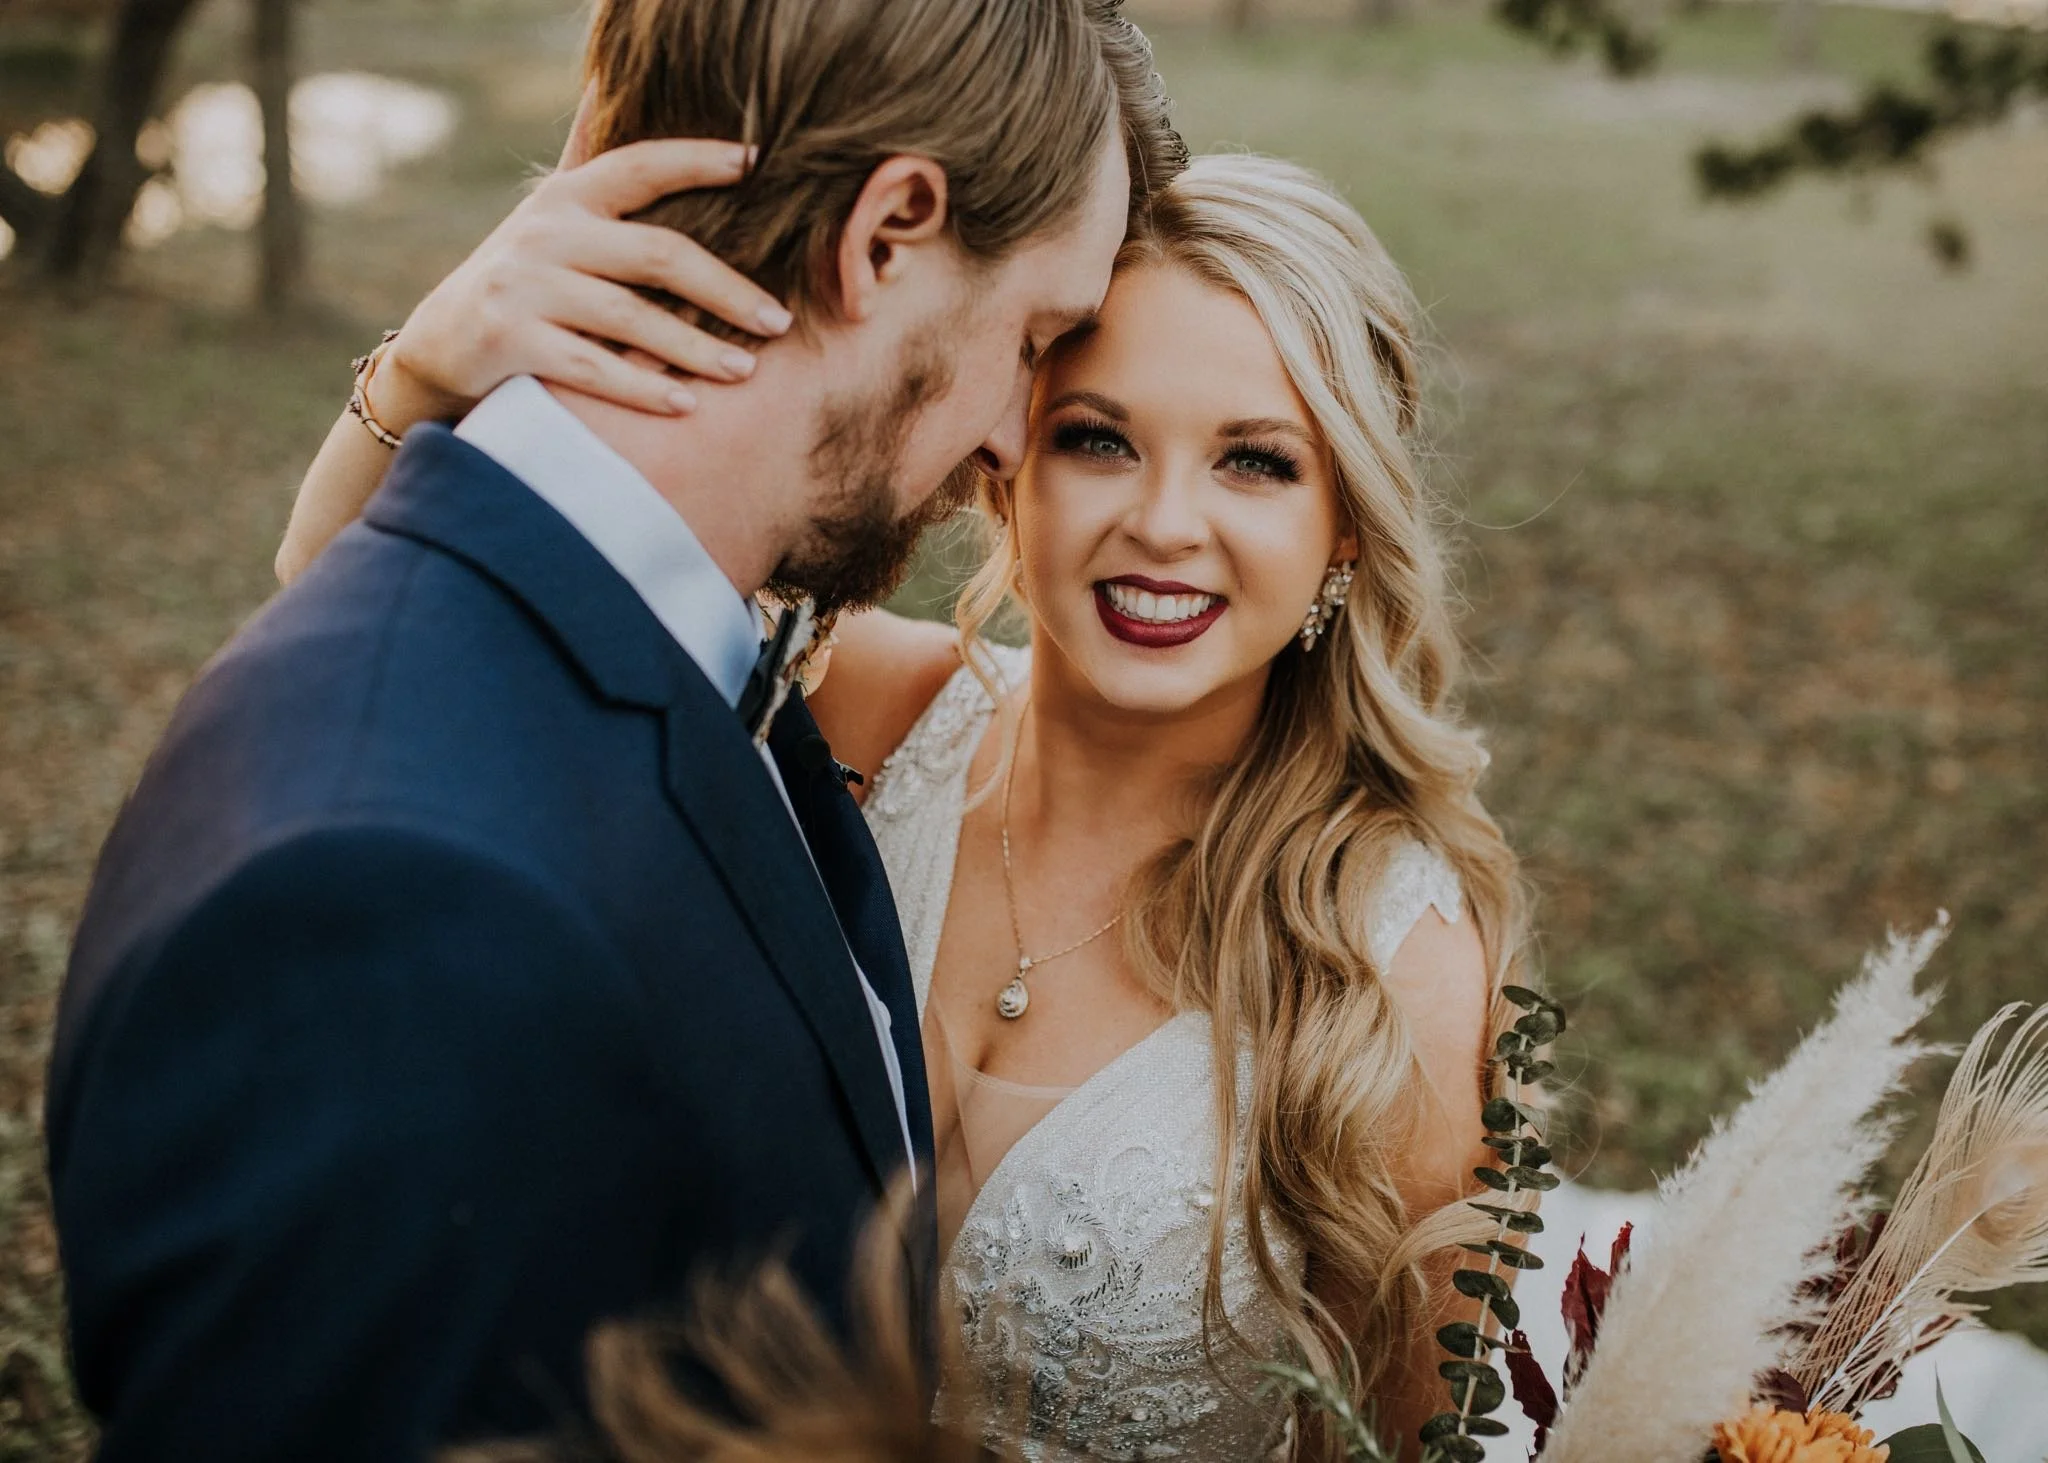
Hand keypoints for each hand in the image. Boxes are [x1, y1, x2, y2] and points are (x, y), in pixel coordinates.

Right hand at [373, 89, 792, 430]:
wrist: (439, 347)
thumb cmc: (525, 288)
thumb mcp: (557, 230)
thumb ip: (603, 193)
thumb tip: (646, 128)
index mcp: (568, 198)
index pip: (642, 166)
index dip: (699, 160)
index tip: (758, 162)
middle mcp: (547, 232)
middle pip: (657, 254)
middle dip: (726, 289)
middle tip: (778, 321)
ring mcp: (525, 284)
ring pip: (631, 317)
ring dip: (695, 347)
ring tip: (744, 368)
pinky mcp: (508, 337)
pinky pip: (592, 366)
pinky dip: (642, 388)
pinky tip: (685, 404)